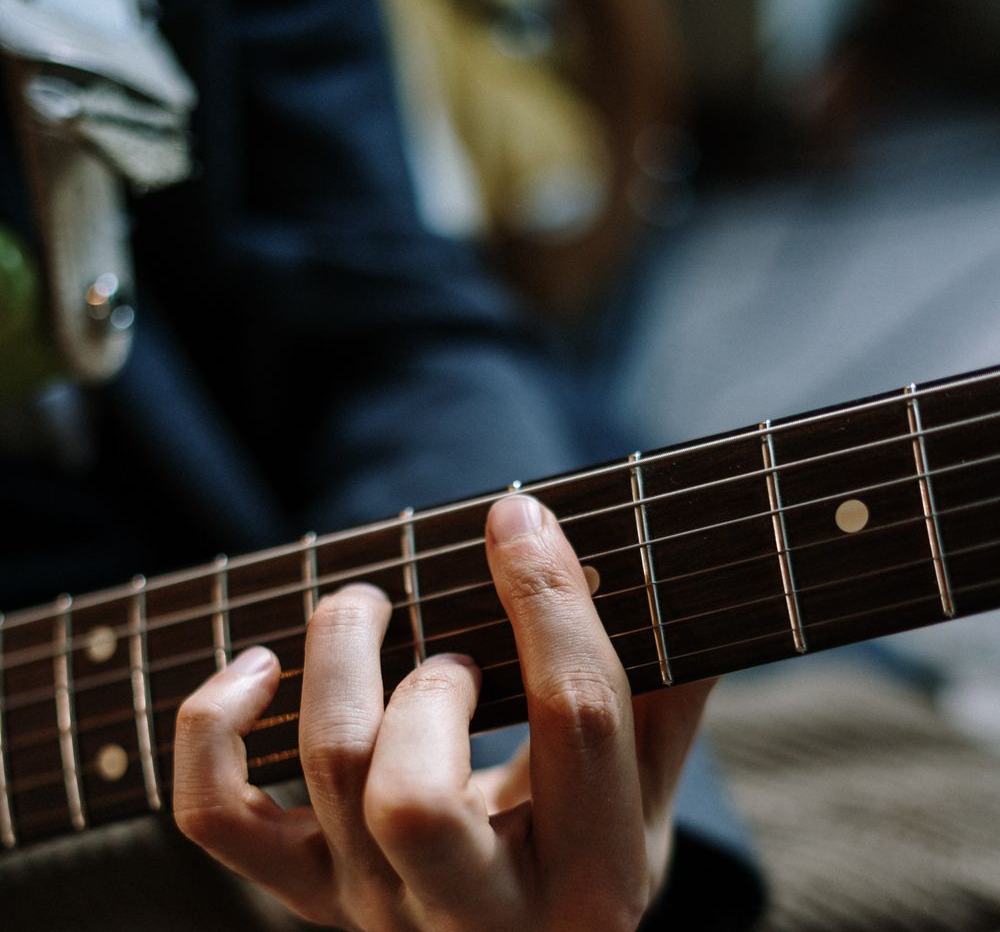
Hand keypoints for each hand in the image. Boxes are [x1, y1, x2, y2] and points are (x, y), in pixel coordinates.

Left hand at [173, 495, 712, 930]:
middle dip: (429, 684)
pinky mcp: (308, 893)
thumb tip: (670, 560)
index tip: (519, 515)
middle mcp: (481, 916)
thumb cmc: (592, 842)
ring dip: (340, 658)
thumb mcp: (650, 787)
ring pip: (327, 772)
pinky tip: (259, 666)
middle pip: (411, 796)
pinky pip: (219, 818)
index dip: (547, 598)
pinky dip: (214, 728)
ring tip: (369, 610)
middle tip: (453, 651)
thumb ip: (670, 684)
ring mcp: (379, 911)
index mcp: (599, 874)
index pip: (574, 721)